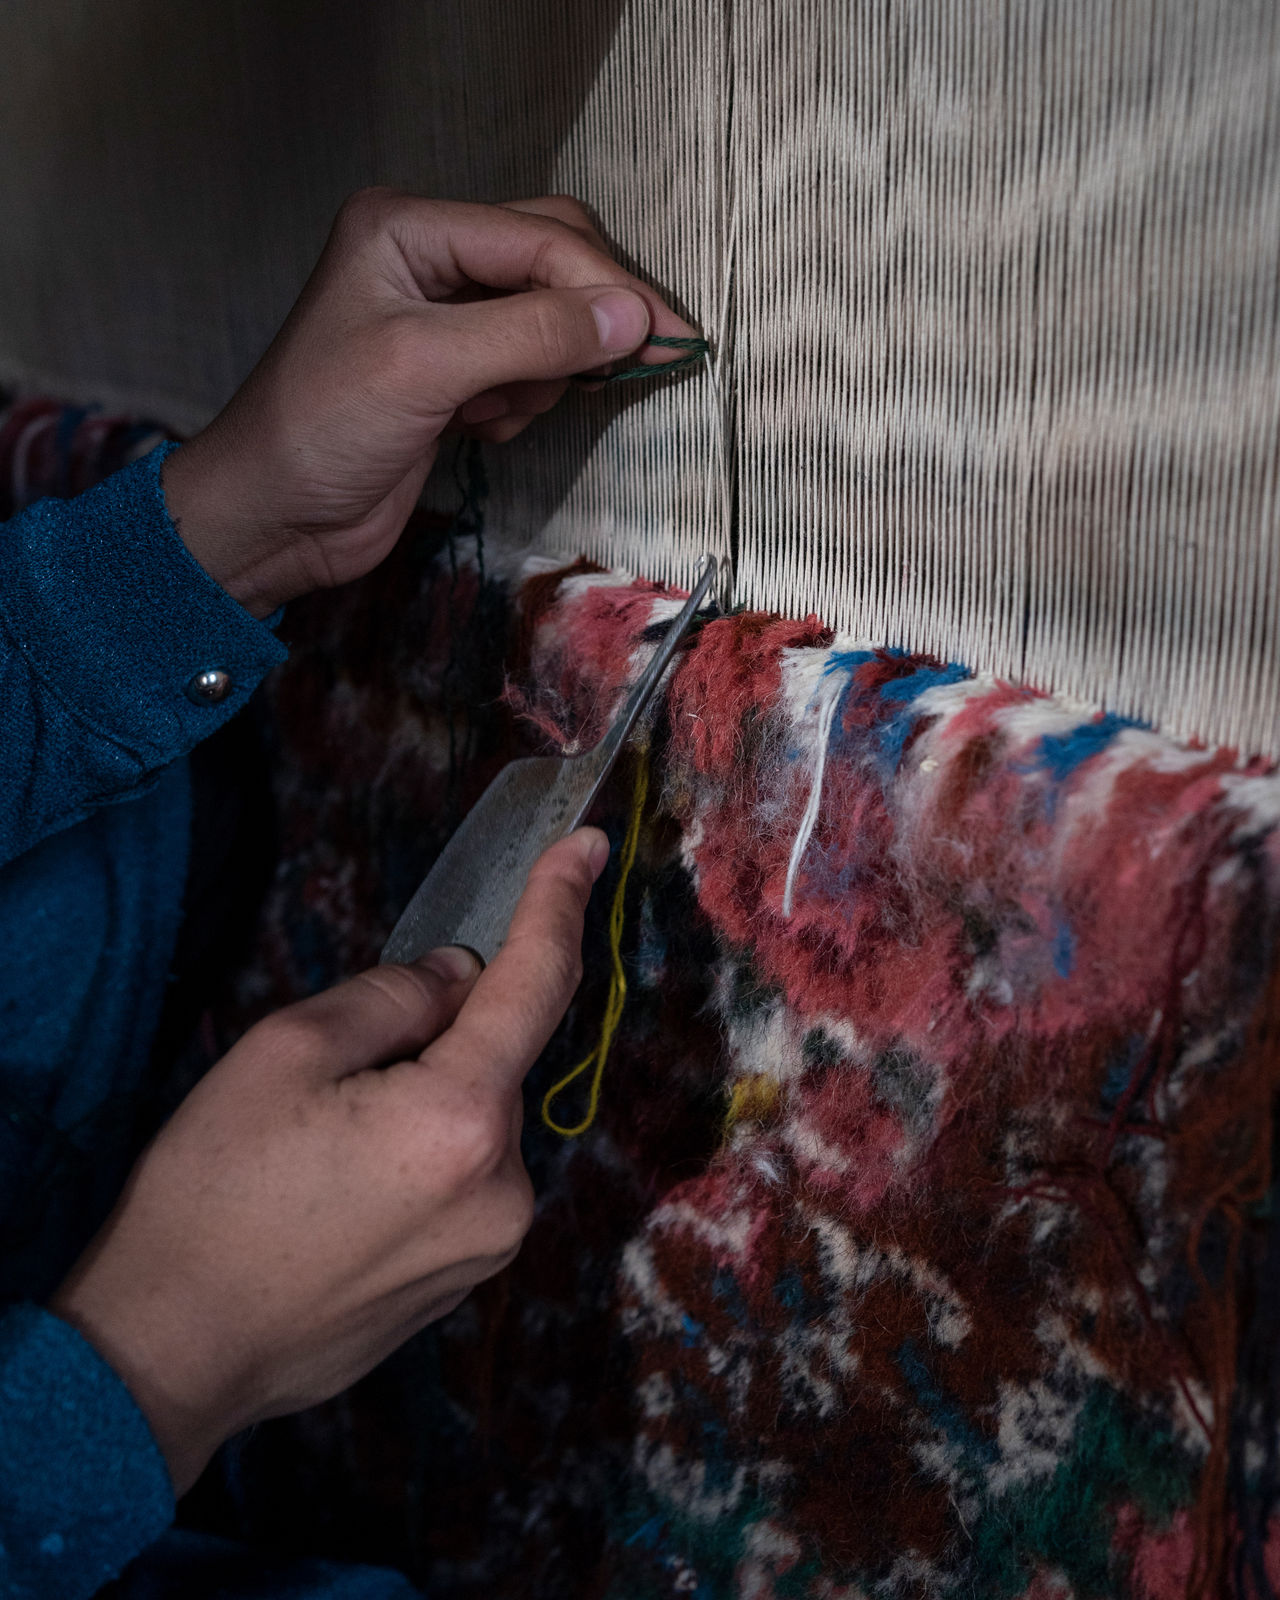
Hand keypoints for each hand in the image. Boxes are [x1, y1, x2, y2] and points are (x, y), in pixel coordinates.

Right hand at [49, 828, 608, 1495]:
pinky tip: (339, 1193)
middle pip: (495, 1063)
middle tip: (336, 1070)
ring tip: (321, 1150)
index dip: (559, 904)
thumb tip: (461, 976)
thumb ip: (392, 996)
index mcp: (461, 1119)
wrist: (169, 1356)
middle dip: (440, 1037)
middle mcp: (504, 1187)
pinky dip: (422, 1157)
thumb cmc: (211, 1194)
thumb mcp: (283, 1052)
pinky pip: (463, 1183)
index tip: (588, 843)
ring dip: (428, 1103)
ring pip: (477, 1125)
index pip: (535, 985)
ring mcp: (492, 1246)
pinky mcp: (466, 1284)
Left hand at [163, 190, 696, 617]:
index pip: (537, 238)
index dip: (605, 287)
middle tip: (647, 361)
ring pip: (547, 321)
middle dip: (588, 318)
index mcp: (407, 226)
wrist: (273, 518)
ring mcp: (441, 318)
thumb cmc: (320, 431)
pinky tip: (481, 428)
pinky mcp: (452, 374)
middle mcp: (427, 258)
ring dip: (544, 372)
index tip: (664, 339)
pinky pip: (527, 369)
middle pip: (551, 261)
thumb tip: (631, 318)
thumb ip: (532, 335)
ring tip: (498, 411)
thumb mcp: (427, 368)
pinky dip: (522, 401)